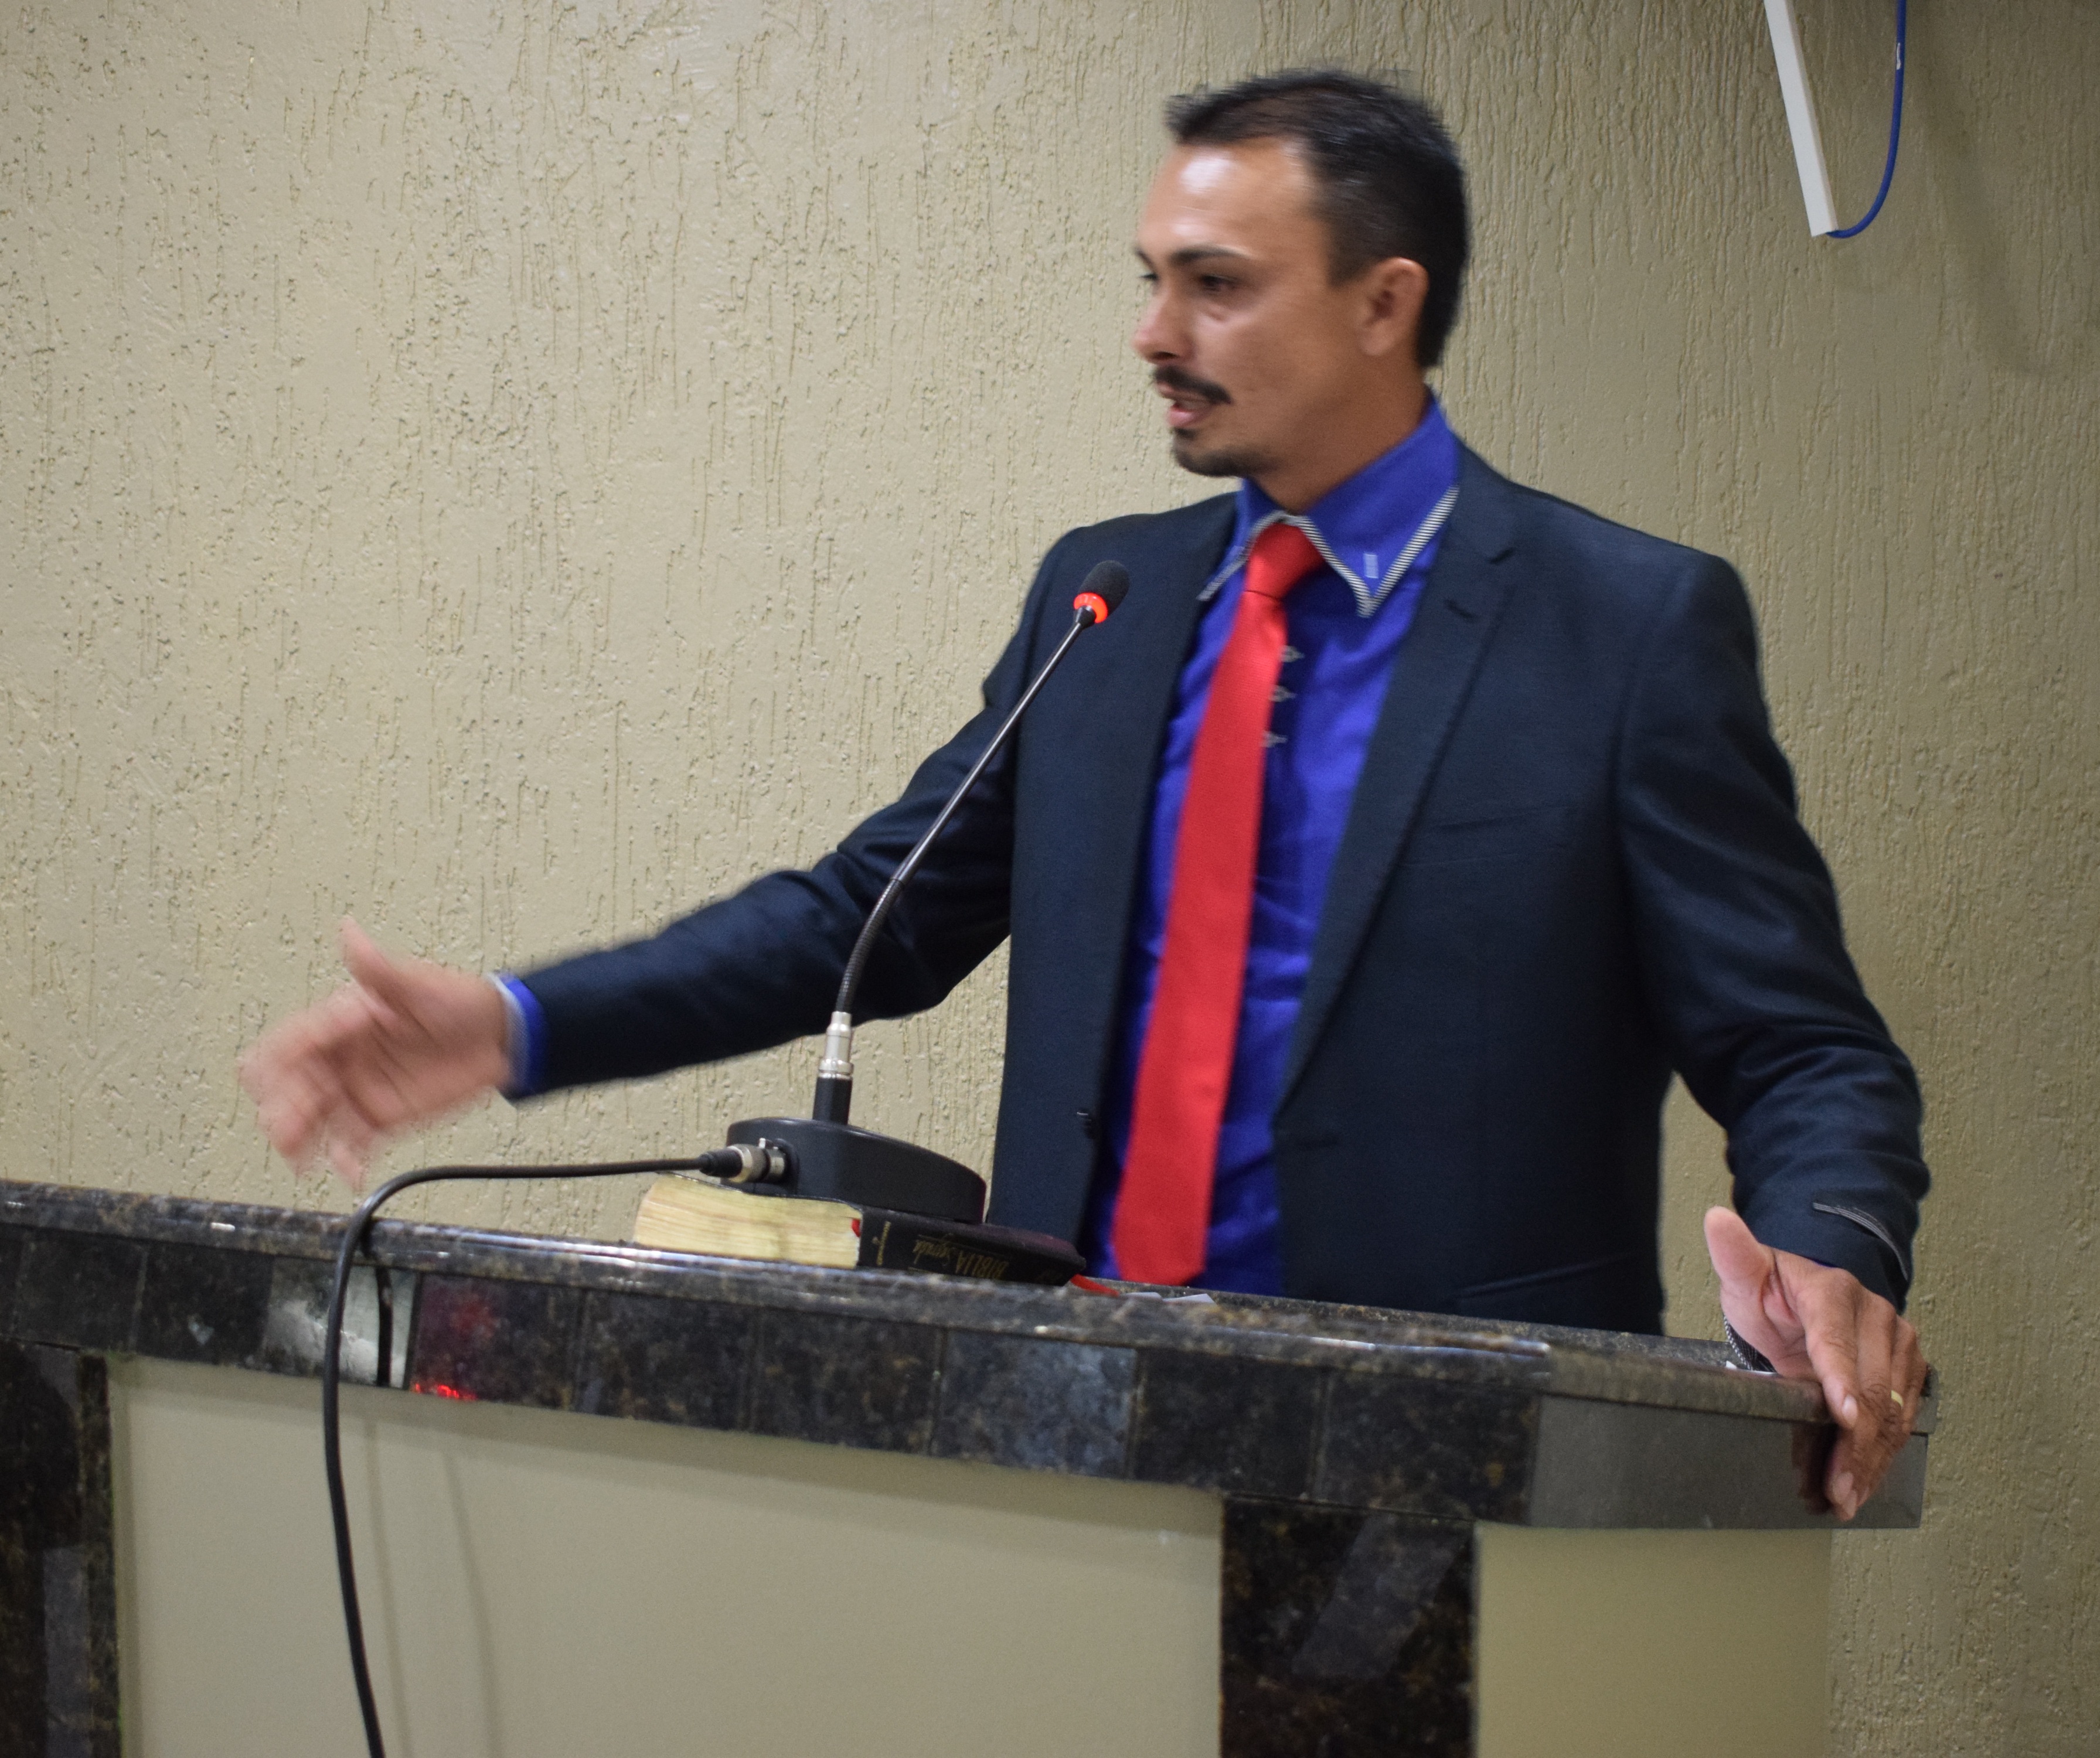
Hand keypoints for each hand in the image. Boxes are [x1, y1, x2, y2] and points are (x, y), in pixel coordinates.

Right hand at [238, 919, 510, 1185]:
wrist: (503, 1037)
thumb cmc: (462, 1001)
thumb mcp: (419, 983)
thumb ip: (379, 968)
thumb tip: (349, 930)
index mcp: (342, 1020)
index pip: (293, 1042)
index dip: (281, 1061)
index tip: (285, 1077)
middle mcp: (343, 1056)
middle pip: (291, 1085)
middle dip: (282, 1106)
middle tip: (287, 1127)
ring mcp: (359, 1088)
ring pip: (311, 1118)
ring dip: (300, 1139)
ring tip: (303, 1157)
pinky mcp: (380, 1117)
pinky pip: (350, 1143)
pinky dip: (344, 1159)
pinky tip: (348, 1169)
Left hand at [1703, 1206, 1926, 1519]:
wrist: (1807, 1294)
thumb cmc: (1773, 1290)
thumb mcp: (1747, 1274)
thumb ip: (1734, 1255)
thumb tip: (1717, 1222)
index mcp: (1831, 1290)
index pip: (1836, 1339)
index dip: (1841, 1378)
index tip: (1843, 1415)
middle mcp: (1875, 1314)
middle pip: (1871, 1384)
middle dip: (1856, 1439)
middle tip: (1837, 1483)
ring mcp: (1897, 1342)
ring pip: (1893, 1408)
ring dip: (1873, 1456)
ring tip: (1849, 1494)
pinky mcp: (1909, 1367)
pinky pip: (1903, 1415)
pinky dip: (1885, 1452)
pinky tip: (1866, 1480)